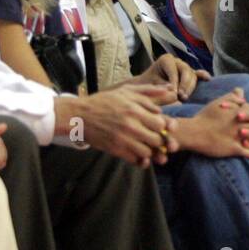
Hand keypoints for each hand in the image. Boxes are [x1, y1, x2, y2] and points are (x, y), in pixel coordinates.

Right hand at [57, 84, 179, 167]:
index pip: (161, 124)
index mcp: (134, 110)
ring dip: (150, 150)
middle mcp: (130, 125)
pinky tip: (136, 151)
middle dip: (159, 139)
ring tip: (146, 144)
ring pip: (148, 152)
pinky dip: (139, 158)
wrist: (79, 116)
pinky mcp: (114, 150)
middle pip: (157, 140)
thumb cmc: (105, 102)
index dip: (164, 126)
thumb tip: (169, 90)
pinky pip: (134, 159)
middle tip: (155, 137)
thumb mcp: (126, 91)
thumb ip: (148, 91)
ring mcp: (122, 139)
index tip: (159, 125)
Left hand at [134, 55, 207, 100]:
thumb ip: (163, 87)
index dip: (174, 82)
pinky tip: (207, 79)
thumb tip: (174, 92)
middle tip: (181, 96)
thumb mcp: (151, 85)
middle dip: (184, 85)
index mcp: (166, 60)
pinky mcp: (190, 75)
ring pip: (192, 75)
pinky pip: (198, 74)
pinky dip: (203, 76)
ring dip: (190, 87)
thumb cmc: (147, 85)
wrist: (146, 88)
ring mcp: (185, 68)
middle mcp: (177, 62)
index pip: (174, 70)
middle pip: (186, 71)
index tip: (173, 93)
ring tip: (184, 98)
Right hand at [175, 88, 248, 158]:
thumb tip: (242, 95)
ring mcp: (238, 137)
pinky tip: (243, 149)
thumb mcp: (217, 102)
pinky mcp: (233, 149)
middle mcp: (241, 124)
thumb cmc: (204, 117)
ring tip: (247, 139)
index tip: (246, 117)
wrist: (193, 133)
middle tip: (248, 129)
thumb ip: (231, 97)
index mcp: (238, 112)